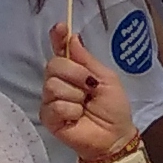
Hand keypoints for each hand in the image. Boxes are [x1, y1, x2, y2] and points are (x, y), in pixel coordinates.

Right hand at [40, 23, 142, 162]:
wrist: (114, 136)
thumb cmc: (113, 108)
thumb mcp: (106, 79)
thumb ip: (87, 60)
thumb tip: (73, 37)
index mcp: (74, 71)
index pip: (60, 50)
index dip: (58, 38)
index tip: (60, 27)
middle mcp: (58, 82)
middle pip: (53, 65)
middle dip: (75, 74)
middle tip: (90, 87)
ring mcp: (51, 100)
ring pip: (53, 86)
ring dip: (75, 95)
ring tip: (85, 105)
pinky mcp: (48, 117)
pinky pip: (54, 106)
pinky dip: (71, 110)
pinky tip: (78, 117)